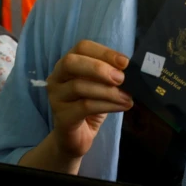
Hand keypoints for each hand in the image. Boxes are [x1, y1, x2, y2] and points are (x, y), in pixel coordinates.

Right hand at [47, 40, 132, 160]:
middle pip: (71, 62)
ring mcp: (56, 97)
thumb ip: (110, 74)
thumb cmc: (90, 107)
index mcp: (67, 64)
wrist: (76, 137)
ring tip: (127, 97)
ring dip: (108, 91)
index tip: (125, 62)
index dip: (104, 52)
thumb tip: (130, 68)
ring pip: (79, 86)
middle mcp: (56, 77)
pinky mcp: (61, 117)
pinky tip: (122, 106)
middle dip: (99, 68)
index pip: (82, 48)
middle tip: (121, 78)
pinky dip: (107, 105)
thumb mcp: (101, 86)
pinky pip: (84, 107)